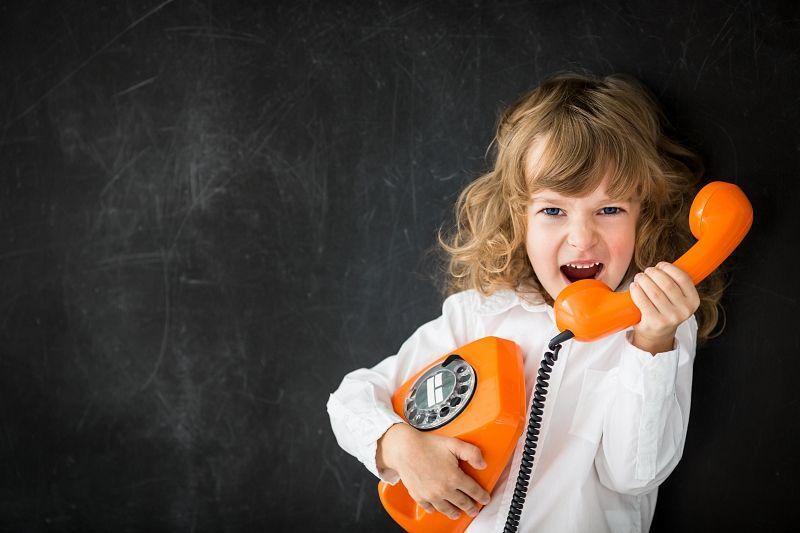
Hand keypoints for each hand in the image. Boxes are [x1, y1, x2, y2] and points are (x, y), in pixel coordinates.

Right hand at [376, 423, 490, 519]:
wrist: (404, 449)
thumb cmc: (427, 445)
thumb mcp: (454, 444)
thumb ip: (472, 453)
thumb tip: (483, 464)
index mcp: (454, 477)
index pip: (473, 491)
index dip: (482, 496)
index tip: (485, 499)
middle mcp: (444, 490)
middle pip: (462, 503)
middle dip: (471, 507)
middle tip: (474, 510)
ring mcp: (431, 495)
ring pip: (447, 509)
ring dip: (455, 512)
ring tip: (458, 513)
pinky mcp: (419, 496)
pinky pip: (430, 507)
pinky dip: (435, 509)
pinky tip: (437, 508)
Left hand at [629, 262, 699, 352]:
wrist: (657, 334)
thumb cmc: (665, 309)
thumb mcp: (677, 298)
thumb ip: (675, 283)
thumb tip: (660, 265)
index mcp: (693, 301)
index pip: (683, 278)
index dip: (669, 268)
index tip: (660, 265)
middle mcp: (685, 310)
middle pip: (666, 284)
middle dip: (653, 273)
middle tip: (646, 271)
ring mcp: (670, 318)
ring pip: (654, 292)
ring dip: (643, 280)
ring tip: (639, 278)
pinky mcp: (655, 322)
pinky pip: (643, 301)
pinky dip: (636, 290)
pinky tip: (634, 286)